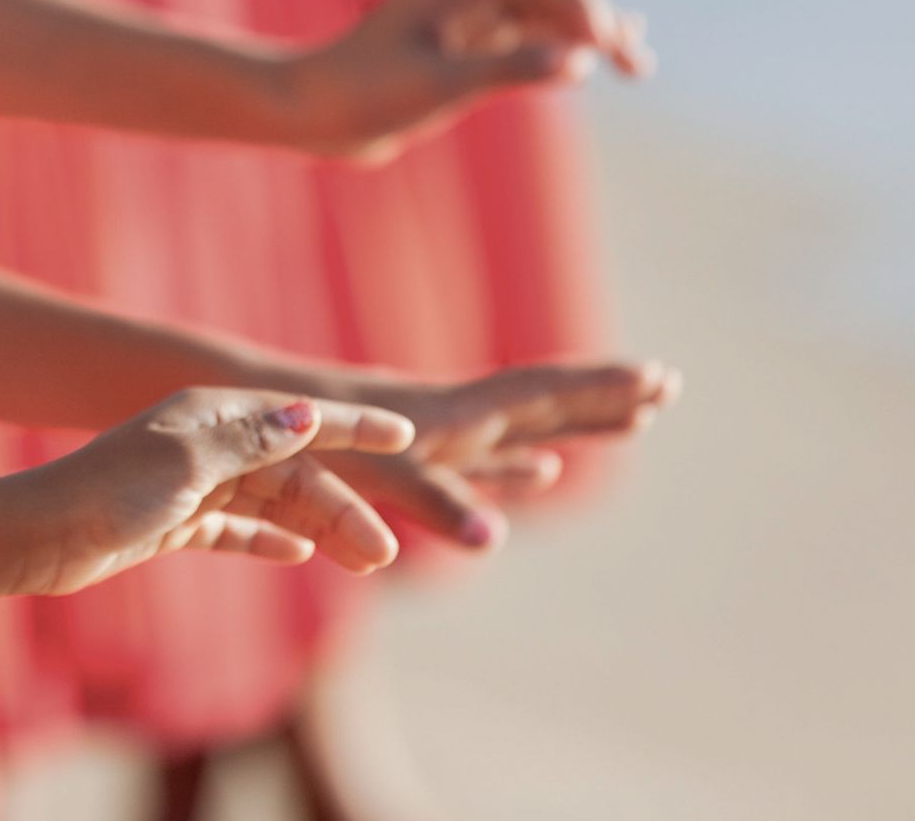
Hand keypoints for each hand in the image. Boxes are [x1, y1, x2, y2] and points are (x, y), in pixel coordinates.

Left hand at [0, 390, 417, 597]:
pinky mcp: (175, 522)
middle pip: (292, 472)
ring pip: (272, 504)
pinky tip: (299, 554)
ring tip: (363, 564)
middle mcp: (206, 443)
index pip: (298, 416)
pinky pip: (236, 528)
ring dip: (318, 529)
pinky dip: (267, 539)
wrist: (43, 535)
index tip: (407, 435)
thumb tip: (308, 415)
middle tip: (383, 554)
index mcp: (211, 415)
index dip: (353, 426)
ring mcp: (191, 484)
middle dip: (341, 507)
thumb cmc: (110, 492)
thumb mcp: (186, 464)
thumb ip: (250, 443)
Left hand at [278, 0, 650, 162]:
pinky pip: (526, 35)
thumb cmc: (364, 94)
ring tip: (636, 66)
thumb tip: (580, 61)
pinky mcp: (465, 44)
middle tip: (632, 61)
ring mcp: (467, 15)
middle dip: (596, 15)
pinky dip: (562, 47)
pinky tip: (595, 62)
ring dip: (587, 33)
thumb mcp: (441, 85)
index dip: (585, 3)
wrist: (311, 114)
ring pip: (544, 11)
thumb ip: (511, 69)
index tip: (607, 45)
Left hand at [332, 360, 681, 550]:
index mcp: (453, 413)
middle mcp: (452, 418)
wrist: (244, 422)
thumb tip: (495, 538)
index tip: (660, 375)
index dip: (602, 386)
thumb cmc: (301, 442)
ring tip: (626, 426)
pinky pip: (485, 462)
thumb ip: (435, 501)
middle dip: (605, 399)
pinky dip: (521, 466)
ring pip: (522, 431)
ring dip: (575, 427)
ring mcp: (433, 438)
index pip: (542, 392)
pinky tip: (536, 475)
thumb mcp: (372, 471)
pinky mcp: (407, 462)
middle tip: (670, 386)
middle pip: (545, 404)